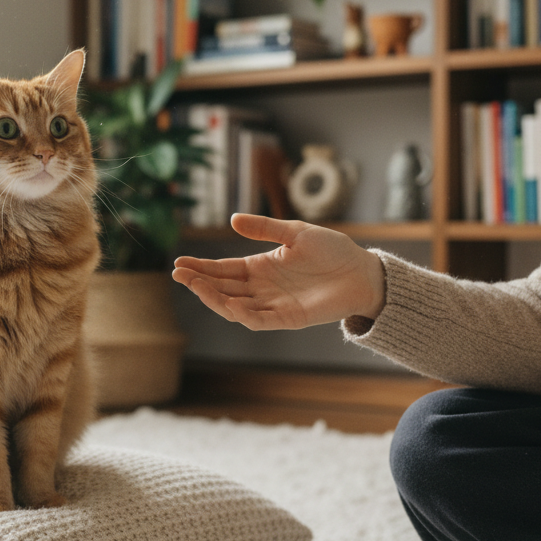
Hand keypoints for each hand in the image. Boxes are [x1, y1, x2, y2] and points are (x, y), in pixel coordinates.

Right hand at [172, 213, 385, 330]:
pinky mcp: (288, 318)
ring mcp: (273, 305)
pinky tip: (227, 303)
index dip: (201, 268)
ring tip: (195, 286)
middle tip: (178, 273)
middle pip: (223, 288)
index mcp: (260, 268)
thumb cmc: (332, 250)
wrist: (362, 271)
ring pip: (234, 306)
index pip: (223, 270)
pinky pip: (259, 320)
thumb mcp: (295, 232)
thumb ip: (265, 228)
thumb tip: (233, 220)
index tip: (179, 263)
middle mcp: (262, 289)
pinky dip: (242, 314)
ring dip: (213, 298)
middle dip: (199, 282)